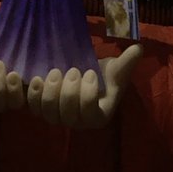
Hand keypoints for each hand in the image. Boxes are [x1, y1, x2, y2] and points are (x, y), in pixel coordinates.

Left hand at [27, 43, 141, 129]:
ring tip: (55, 72)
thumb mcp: (116, 68)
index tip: (91, 72)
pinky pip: (34, 108)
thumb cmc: (103, 75)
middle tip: (73, 70)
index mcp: (98, 116)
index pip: (90, 114)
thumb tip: (138, 49)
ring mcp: (59, 118)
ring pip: (49, 113)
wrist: (84, 74)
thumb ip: (127, 61)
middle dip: (69, 91)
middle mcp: (78, 122)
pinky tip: (37, 78)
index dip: (88, 94)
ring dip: (51, 91)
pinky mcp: (42, 110)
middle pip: (67, 116)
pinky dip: (34, 94)